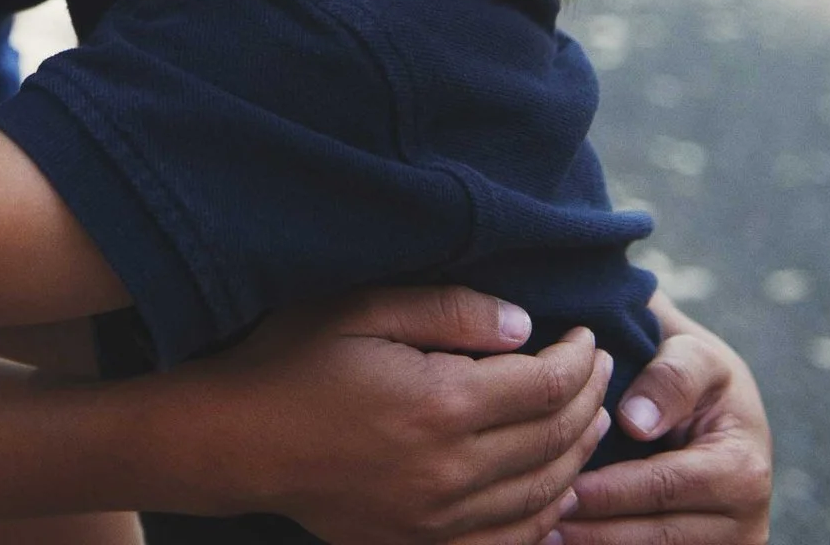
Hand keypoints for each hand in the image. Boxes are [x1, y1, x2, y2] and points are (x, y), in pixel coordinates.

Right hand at [183, 287, 613, 544]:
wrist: (233, 440)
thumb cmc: (292, 358)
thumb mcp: (364, 308)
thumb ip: (450, 311)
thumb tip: (525, 327)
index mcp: (441, 405)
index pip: (545, 385)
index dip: (578, 358)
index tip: (584, 335)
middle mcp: (449, 472)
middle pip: (555, 440)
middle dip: (588, 399)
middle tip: (596, 367)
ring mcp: (436, 519)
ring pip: (543, 494)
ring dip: (577, 455)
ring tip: (588, 419)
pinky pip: (508, 542)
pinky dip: (544, 517)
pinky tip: (554, 490)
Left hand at [556, 295, 769, 544]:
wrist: (718, 412)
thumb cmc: (698, 377)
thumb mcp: (696, 356)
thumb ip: (672, 376)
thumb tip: (636, 421)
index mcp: (744, 472)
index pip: (664, 487)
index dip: (610, 489)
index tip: (561, 484)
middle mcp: (746, 524)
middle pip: (656, 536)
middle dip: (593, 529)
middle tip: (539, 518)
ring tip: (544, 532)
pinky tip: (567, 537)